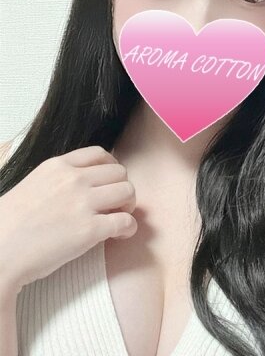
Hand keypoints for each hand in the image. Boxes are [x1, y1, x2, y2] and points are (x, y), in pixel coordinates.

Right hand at [0, 146, 137, 293]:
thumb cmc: (10, 223)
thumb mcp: (33, 184)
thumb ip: (61, 178)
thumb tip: (87, 184)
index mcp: (58, 166)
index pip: (100, 153)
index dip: (112, 167)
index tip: (111, 181)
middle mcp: (74, 180)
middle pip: (120, 173)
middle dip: (122, 188)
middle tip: (116, 204)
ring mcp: (83, 203)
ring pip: (128, 192)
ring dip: (129, 206)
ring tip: (118, 218)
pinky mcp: (90, 230)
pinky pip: (126, 222)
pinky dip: (129, 228)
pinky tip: (119, 235)